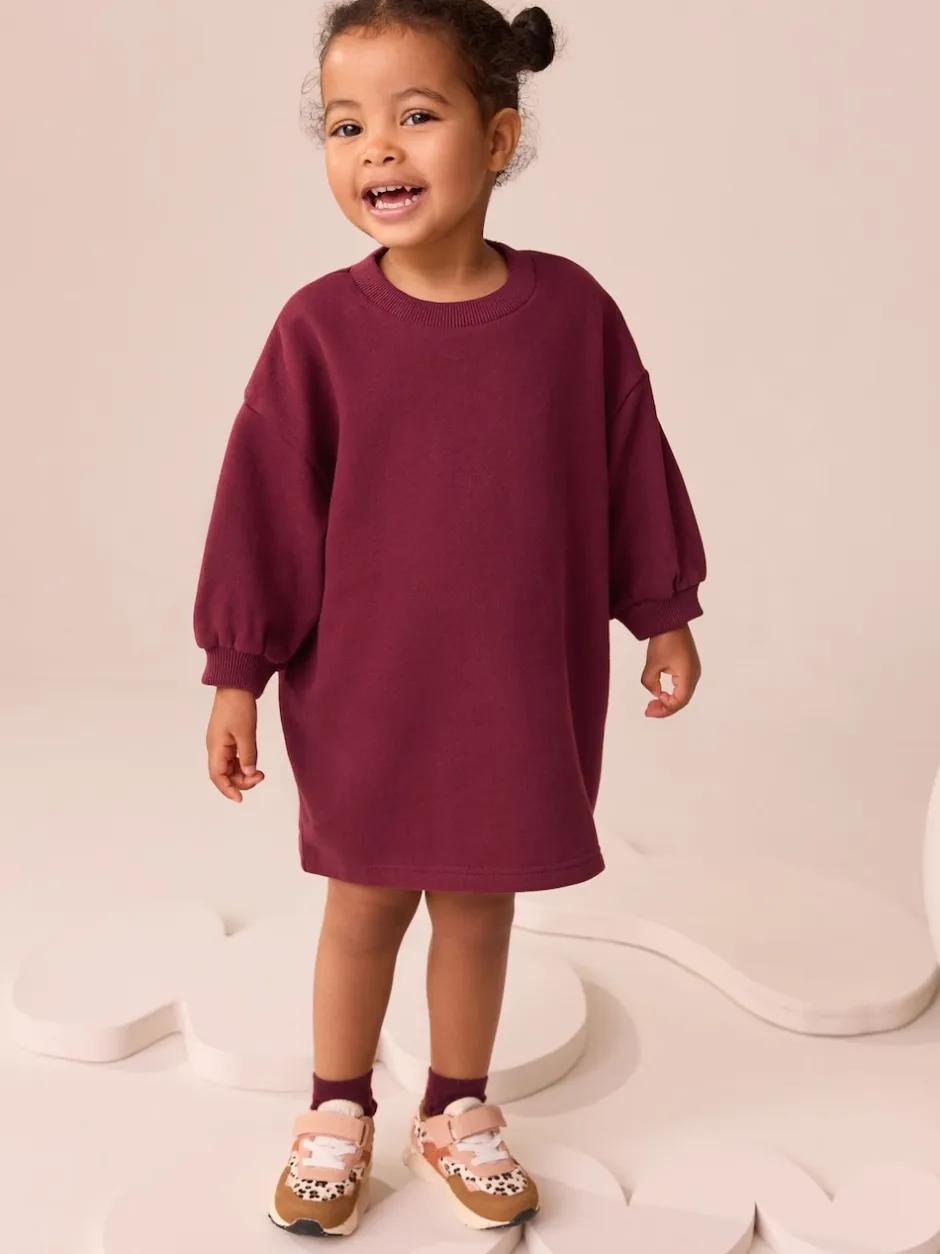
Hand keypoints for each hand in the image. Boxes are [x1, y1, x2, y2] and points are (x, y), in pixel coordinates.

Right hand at [206, 687, 264, 801]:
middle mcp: (215, 748)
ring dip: (242, 773)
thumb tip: (248, 775)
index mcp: (215, 747)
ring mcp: (220, 743)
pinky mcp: (227, 738)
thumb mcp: (246, 732)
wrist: (236, 685)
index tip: (240, 799)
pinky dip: (243, 764)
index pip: (217, 776)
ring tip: (260, 772)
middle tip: (260, 777)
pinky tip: (253, 763)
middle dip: (240, 781)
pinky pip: (233, 758)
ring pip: (229, 767)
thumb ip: (248, 755)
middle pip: (223, 774)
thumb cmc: (238, 707)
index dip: (227, 790)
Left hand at [641, 625, 700, 718]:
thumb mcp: (652, 663)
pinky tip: (661, 692)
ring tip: (653, 703)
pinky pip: (682, 685)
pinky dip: (672, 691)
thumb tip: (655, 693)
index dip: (665, 708)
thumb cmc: (663, 640)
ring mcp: (692, 669)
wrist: (671, 619)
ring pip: (682, 693)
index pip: (679, 701)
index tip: (649, 709)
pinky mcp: (688, 665)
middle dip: (666, 707)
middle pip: (682, 699)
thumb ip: (650, 682)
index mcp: (688, 675)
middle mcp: (694, 674)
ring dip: (669, 700)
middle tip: (649, 710)